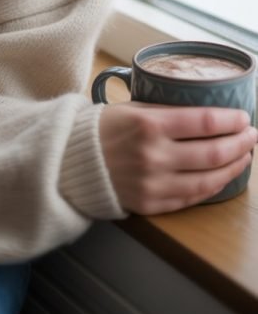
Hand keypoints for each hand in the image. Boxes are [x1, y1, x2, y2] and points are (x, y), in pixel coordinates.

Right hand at [99, 102, 257, 214]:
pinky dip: (213, 186)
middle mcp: (154, 156)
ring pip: (208, 178)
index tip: (243, 117)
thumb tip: (207, 113)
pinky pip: (193, 197)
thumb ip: (167, 112)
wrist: (73, 162)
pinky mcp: (153, 204)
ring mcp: (154, 183)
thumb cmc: (106, 128)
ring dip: (233, 166)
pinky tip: (223, 175)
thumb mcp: (133, 108)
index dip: (230, 120)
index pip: (204, 122)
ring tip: (245, 155)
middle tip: (252, 135)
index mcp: (149, 125)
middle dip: (240, 142)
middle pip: (213, 151)